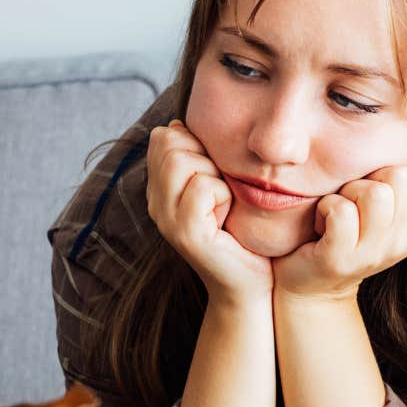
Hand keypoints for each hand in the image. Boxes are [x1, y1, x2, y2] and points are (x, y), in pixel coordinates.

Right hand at [146, 118, 275, 305]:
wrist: (251, 282)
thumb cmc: (241, 231)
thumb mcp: (218, 184)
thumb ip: (198, 155)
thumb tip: (178, 124)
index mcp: (159, 190)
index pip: (162, 137)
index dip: (194, 143)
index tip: (212, 174)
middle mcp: (155, 204)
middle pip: (170, 144)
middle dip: (204, 156)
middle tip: (220, 191)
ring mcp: (166, 220)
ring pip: (182, 160)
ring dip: (214, 175)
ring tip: (223, 204)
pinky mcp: (185, 234)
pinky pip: (203, 187)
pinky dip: (223, 196)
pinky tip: (226, 218)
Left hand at [271, 164, 406, 301]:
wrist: (311, 284)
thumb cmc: (344, 235)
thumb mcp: (380, 213)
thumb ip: (401, 188)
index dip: (388, 174)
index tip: (368, 198)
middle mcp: (401, 244)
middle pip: (398, 178)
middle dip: (368, 180)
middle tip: (350, 205)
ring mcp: (372, 254)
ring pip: (374, 192)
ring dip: (346, 194)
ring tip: (336, 214)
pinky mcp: (338, 258)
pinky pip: (341, 210)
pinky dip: (325, 207)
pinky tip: (321, 224)